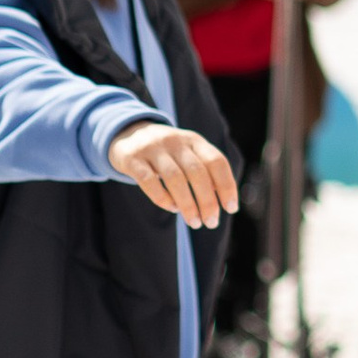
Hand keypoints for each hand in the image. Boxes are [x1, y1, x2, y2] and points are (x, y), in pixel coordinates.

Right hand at [107, 122, 237, 225]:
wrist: (126, 135)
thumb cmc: (165, 154)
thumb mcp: (186, 154)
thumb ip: (204, 171)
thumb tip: (222, 201)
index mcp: (193, 140)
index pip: (216, 161)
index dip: (226, 186)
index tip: (230, 208)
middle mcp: (175, 141)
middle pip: (197, 172)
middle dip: (207, 201)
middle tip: (211, 223)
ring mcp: (152, 148)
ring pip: (175, 178)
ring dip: (188, 205)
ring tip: (194, 222)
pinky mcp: (132, 159)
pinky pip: (149, 181)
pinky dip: (163, 199)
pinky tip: (173, 208)